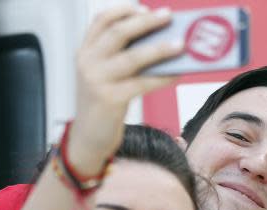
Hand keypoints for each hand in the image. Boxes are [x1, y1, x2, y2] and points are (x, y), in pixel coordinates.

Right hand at [67, 6, 181, 173]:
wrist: (87, 138)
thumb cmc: (103, 105)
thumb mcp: (105, 76)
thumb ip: (123, 58)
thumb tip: (162, 43)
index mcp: (85, 51)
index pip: (101, 20)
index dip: (123, 11)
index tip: (144, 8)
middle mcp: (87, 62)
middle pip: (118, 32)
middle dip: (146, 22)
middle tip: (169, 16)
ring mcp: (97, 80)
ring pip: (132, 57)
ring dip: (160, 48)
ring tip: (181, 44)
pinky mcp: (109, 99)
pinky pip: (142, 83)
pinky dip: (162, 77)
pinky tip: (178, 73)